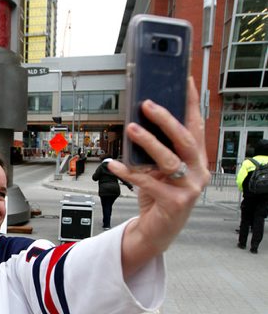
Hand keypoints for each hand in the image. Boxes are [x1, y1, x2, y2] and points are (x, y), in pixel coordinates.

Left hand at [108, 78, 208, 277]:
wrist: (157, 232)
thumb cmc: (158, 197)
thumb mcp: (160, 170)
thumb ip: (158, 150)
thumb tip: (140, 121)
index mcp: (197, 160)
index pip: (197, 126)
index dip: (191, 103)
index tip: (184, 81)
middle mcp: (198, 172)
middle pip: (186, 140)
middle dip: (166, 120)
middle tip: (147, 105)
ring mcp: (189, 189)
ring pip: (169, 161)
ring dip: (148, 143)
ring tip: (131, 129)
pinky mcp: (175, 203)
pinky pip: (148, 183)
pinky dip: (129, 171)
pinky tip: (114, 164)